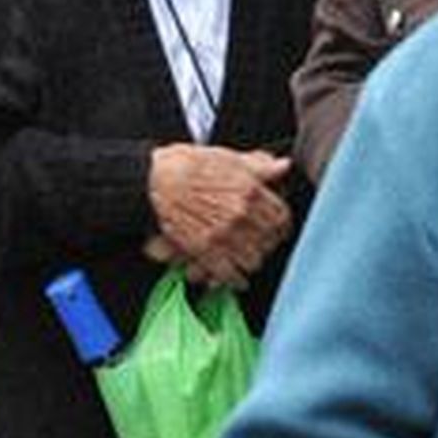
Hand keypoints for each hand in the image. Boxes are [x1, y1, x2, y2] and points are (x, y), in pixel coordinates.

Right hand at [148, 144, 291, 289]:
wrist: (153, 181)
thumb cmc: (187, 165)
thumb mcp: (227, 157)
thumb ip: (259, 165)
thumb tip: (284, 165)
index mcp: (250, 191)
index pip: (281, 217)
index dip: (281, 223)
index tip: (278, 226)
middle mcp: (240, 215)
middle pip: (270, 241)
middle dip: (269, 243)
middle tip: (265, 243)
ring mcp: (223, 235)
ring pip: (254, 261)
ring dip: (253, 261)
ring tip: (250, 258)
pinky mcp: (204, 251)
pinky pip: (229, 274)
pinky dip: (236, 280)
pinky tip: (238, 280)